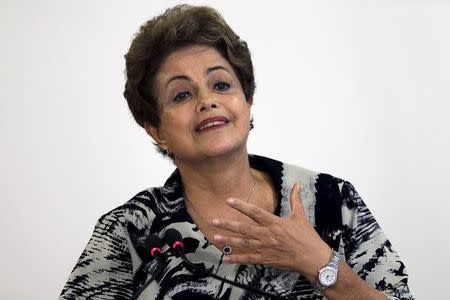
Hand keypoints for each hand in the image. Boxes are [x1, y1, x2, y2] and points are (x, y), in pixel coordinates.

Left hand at [212, 183, 331, 281]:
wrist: (313, 258)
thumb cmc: (307, 237)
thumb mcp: (301, 216)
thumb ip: (295, 200)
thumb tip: (296, 185)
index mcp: (275, 223)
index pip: (255, 212)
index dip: (241, 206)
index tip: (229, 200)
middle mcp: (268, 235)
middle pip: (245, 229)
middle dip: (228, 224)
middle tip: (214, 221)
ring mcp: (266, 248)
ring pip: (244, 244)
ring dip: (229, 241)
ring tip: (215, 237)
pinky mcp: (266, 259)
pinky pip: (249, 259)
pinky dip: (237, 258)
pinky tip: (225, 258)